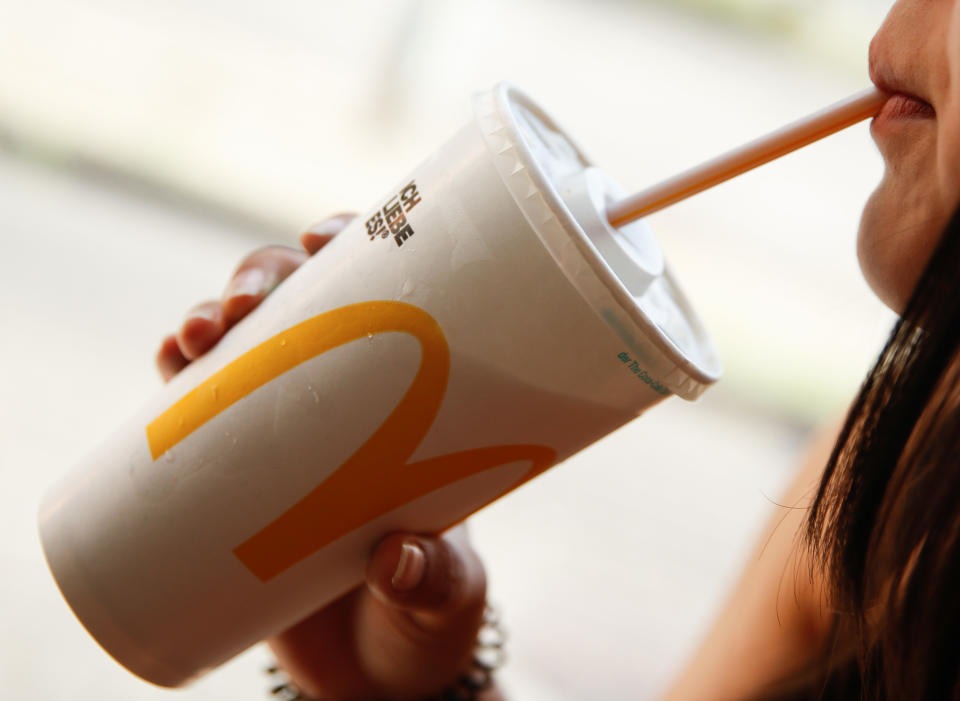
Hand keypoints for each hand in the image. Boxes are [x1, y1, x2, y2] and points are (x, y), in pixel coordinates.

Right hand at [156, 215, 495, 699]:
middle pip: (302, 300)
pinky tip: (171, 358)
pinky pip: (199, 405)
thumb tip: (395, 560)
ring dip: (213, 316)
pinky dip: (179, 374)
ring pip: (243, 342)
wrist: (375, 676)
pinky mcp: (241, 474)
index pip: (385, 296)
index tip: (324, 233)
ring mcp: (289, 432)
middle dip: (266, 274)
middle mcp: (346, 399)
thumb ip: (431, 581)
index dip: (350, 246)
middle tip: (251, 298)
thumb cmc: (426, 619)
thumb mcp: (444, 595)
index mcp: (413, 403)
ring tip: (201, 333)